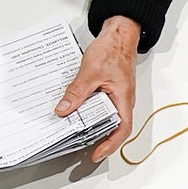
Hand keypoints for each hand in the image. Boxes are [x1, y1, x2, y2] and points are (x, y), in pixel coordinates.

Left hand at [57, 16, 139, 161]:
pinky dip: (89, 110)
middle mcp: (122, 100)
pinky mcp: (110, 90)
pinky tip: (77, 108)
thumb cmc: (113, 50)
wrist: (119, 34)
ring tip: (75, 128)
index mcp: (123, 99)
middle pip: (113, 126)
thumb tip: (64, 109)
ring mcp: (117, 96)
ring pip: (105, 116)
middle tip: (79, 143)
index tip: (96, 153)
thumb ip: (76, 92)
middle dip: (97, 138)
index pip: (121, 130)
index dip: (110, 145)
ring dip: (92, 124)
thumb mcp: (90, 72)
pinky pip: (100, 105)